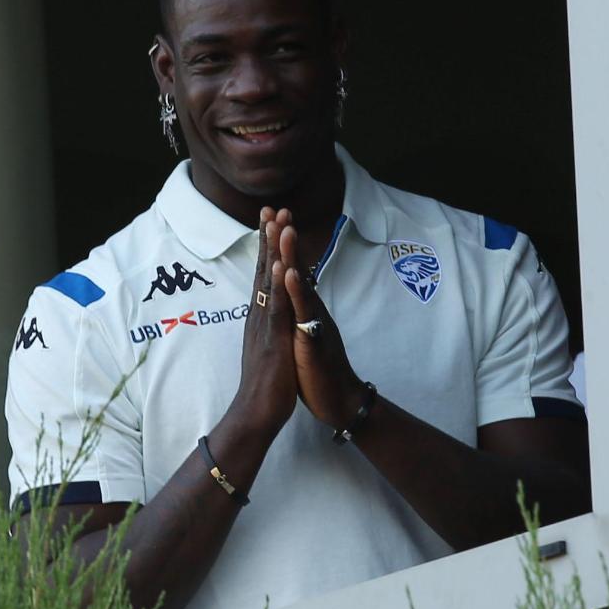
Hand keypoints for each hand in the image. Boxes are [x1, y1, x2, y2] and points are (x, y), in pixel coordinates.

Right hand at [225, 206, 301, 438]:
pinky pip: (276, 307)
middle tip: (271, 207)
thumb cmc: (264, 384)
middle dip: (268, 237)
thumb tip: (267, 313)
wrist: (254, 412)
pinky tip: (278, 264)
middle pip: (263, 269)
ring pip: (268, 281)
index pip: (264, 274)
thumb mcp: (268, 347)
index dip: (267, 247)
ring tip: (275, 222)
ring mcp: (265, 325)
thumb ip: (268, 326)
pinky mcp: (273, 339)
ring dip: (272, 250)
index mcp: (261, 316)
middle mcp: (259, 315)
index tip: (270, 220)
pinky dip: (277, 284)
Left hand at [271, 216, 367, 428]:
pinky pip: (305, 313)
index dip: (279, 246)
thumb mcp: (302, 334)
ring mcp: (313, 322)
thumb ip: (297, 313)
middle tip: (278, 208)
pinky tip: (291, 274)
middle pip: (296, 268)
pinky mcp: (314, 339)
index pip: (288, 270)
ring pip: (301, 283)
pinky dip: (297, 291)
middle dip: (285, 238)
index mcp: (301, 309)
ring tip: (284, 228)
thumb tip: (292, 295)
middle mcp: (309, 309)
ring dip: (292, 255)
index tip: (270, 218)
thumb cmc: (317, 368)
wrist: (339, 400)